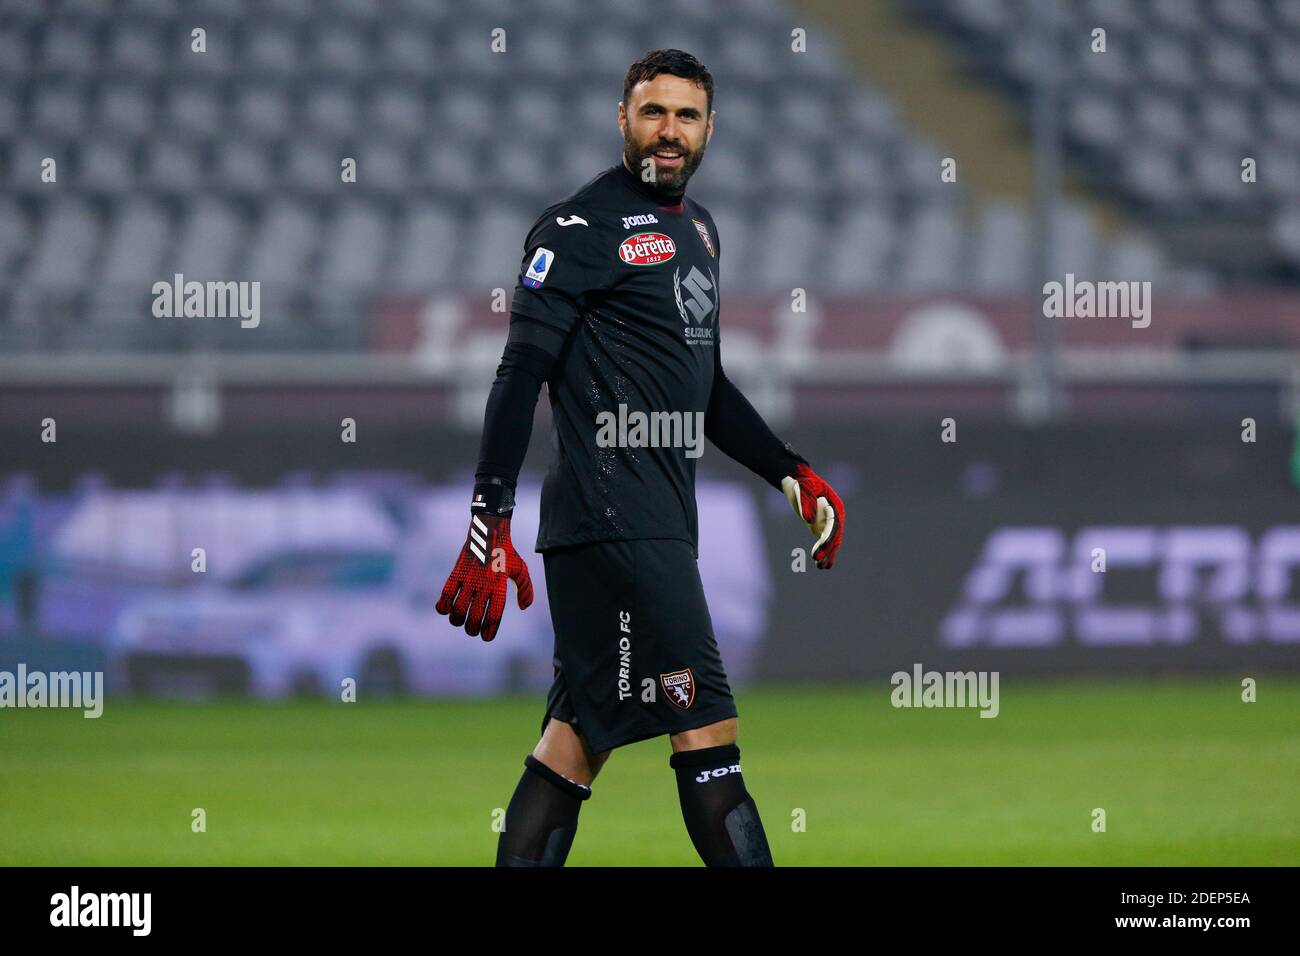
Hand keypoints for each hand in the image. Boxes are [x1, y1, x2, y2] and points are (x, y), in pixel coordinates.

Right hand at [436, 513, 533, 640]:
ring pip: (457, 610)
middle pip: (473, 618)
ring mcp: (468, 578)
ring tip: (459, 619)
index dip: (488, 632)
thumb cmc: (506, 551)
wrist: (489, 529)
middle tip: (472, 629)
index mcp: (499, 586)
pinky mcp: (456, 572)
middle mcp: (483, 584)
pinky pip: (445, 595)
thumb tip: (523, 607)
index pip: (493, 616)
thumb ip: (525, 588)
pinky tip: (446, 608)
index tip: (486, 637)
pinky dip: (442, 606)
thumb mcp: (520, 568)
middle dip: (472, 629)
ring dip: (457, 620)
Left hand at [780, 463, 843, 568]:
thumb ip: (806, 503)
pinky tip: (821, 564)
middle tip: (818, 559)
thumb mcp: (803, 490)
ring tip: (821, 567)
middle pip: (834, 534)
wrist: (798, 479)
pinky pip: (825, 541)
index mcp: (834, 504)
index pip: (834, 523)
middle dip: (827, 547)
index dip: (830, 535)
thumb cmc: (802, 483)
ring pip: (832, 540)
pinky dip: (824, 552)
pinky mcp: (821, 526)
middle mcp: (835, 514)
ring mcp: (829, 521)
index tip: (823, 546)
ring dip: (827, 554)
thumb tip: (809, 521)